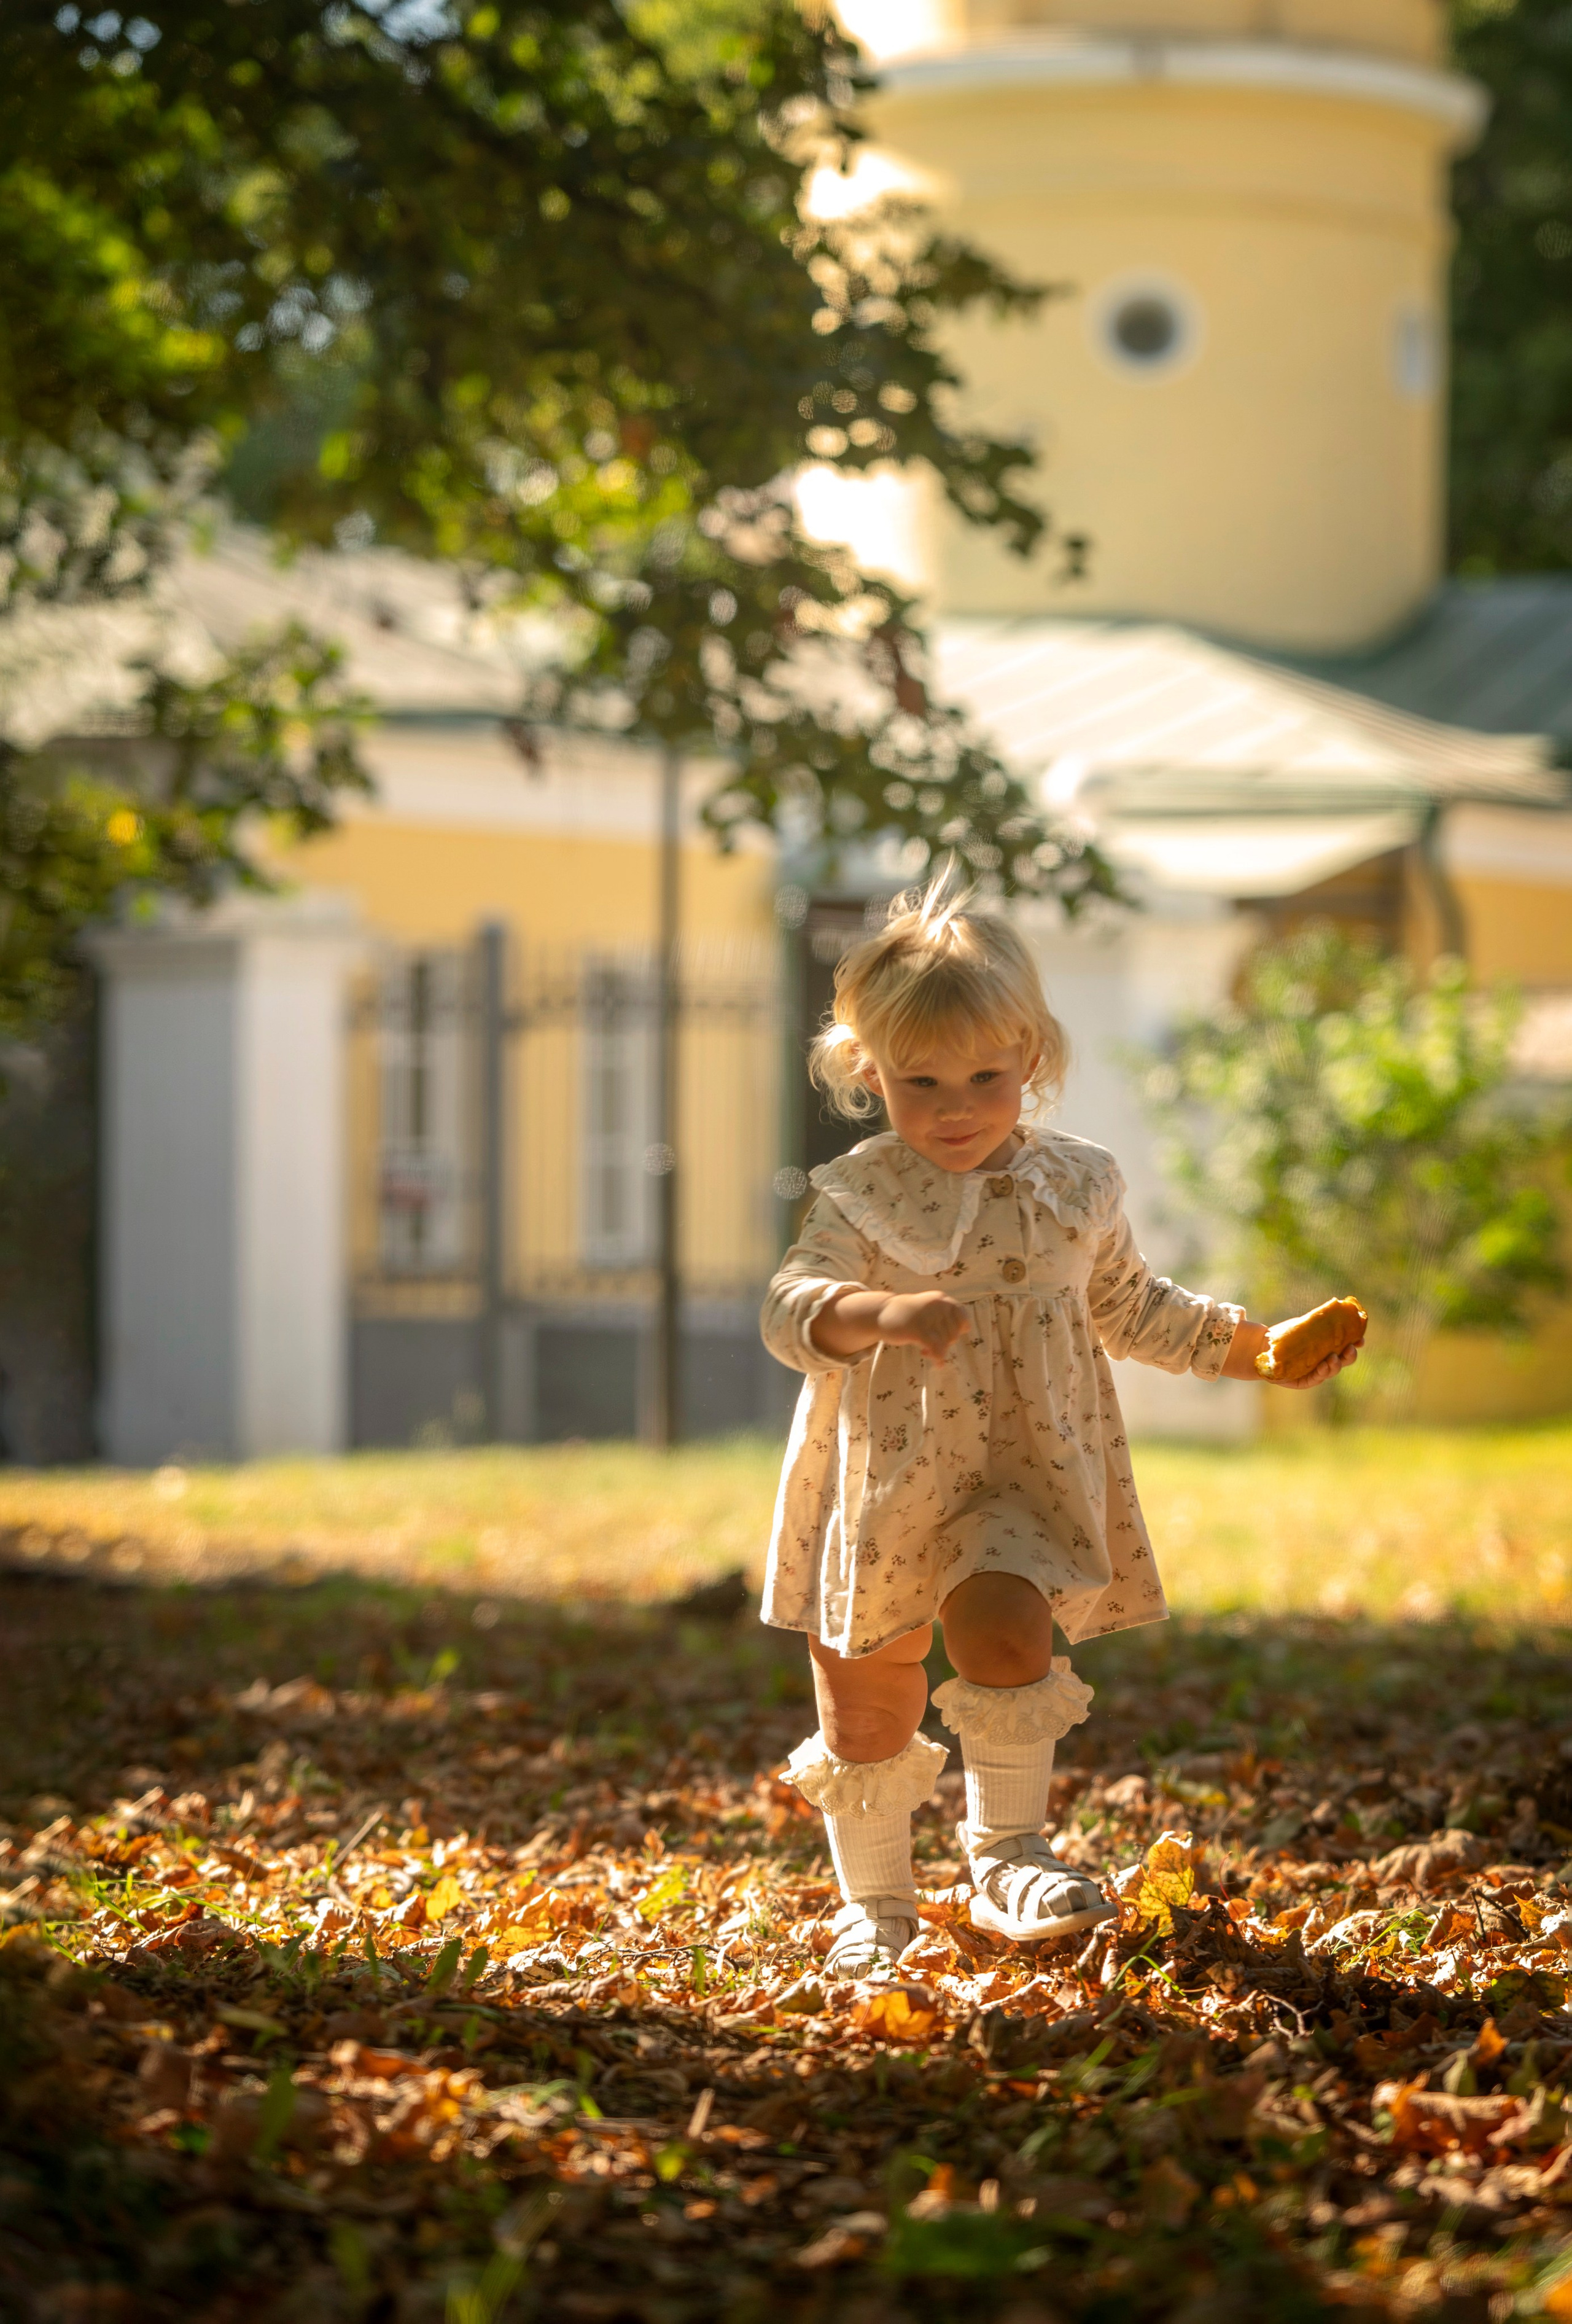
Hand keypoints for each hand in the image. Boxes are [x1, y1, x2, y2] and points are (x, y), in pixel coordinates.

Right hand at [871, 1291, 969, 1363]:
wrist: (881, 1312)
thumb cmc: (908, 1313)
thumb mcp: (929, 1308)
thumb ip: (946, 1315)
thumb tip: (966, 1328)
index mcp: (940, 1299)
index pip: (963, 1316)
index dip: (958, 1329)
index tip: (947, 1336)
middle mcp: (936, 1305)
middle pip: (953, 1333)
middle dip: (946, 1343)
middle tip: (932, 1347)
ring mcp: (926, 1317)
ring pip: (945, 1342)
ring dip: (939, 1352)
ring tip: (927, 1352)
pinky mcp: (917, 1330)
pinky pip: (936, 1348)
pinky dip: (939, 1359)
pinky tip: (937, 1364)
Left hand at [1220, 1318, 1359, 1388]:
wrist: (1264, 1349)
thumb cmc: (1285, 1337)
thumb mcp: (1303, 1326)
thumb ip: (1317, 1319)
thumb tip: (1334, 1302)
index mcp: (1329, 1346)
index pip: (1347, 1345)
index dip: (1356, 1343)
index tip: (1360, 1339)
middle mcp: (1325, 1360)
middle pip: (1344, 1360)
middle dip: (1349, 1356)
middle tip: (1349, 1349)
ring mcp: (1316, 1371)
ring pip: (1332, 1370)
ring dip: (1335, 1365)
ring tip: (1332, 1358)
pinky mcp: (1305, 1380)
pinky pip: (1316, 1378)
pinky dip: (1321, 1373)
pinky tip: (1322, 1367)